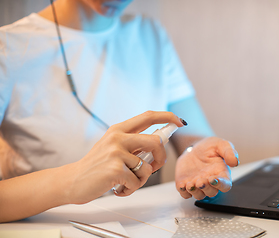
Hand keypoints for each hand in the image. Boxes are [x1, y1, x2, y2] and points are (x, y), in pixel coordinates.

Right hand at [61, 111, 184, 203]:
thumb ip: (133, 143)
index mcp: (119, 129)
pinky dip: (132, 188)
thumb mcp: (113, 147)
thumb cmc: (96, 166)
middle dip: (161, 158)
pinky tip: (119, 187)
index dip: (167, 117)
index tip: (179, 122)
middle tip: (155, 166)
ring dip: (142, 179)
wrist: (72, 180)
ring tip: (128, 181)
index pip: (148, 116)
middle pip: (155, 141)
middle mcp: (118, 137)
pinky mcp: (115, 169)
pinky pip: (137, 181)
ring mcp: (116, 152)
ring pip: (148, 166)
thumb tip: (159, 143)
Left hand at [175, 137, 238, 199]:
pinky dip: (184, 192)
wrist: (194, 148)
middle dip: (206, 188)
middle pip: (211, 192)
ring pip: (199, 195)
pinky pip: (185, 194)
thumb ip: (229, 152)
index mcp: (221, 174)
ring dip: (195, 192)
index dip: (220, 184)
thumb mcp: (221, 144)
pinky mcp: (187, 184)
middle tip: (201, 181)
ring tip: (190, 184)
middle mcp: (210, 182)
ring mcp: (198, 185)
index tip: (213, 179)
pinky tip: (182, 185)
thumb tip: (235, 162)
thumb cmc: (210, 147)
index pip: (225, 185)